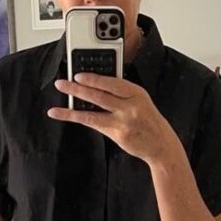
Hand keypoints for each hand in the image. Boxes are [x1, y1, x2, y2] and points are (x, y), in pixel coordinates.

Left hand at [49, 73, 176, 164]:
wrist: (160, 144)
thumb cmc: (148, 121)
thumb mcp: (140, 101)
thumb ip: (121, 93)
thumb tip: (97, 85)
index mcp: (136, 93)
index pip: (112, 82)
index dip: (94, 78)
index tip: (78, 75)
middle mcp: (130, 106)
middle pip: (100, 95)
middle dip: (78, 88)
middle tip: (62, 83)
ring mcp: (123, 122)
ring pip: (93, 110)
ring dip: (74, 103)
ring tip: (59, 97)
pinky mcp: (117, 134)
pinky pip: (93, 123)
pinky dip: (77, 117)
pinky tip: (64, 114)